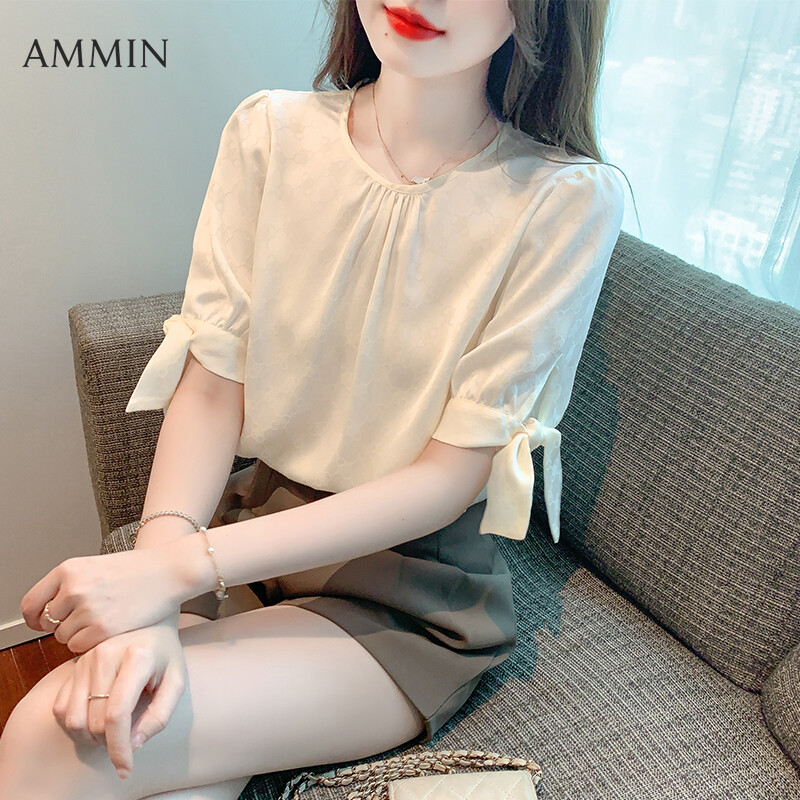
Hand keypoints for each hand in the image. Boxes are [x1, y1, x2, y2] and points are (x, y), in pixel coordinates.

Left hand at [21, 548, 183, 652]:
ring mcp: (88, 609)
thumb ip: (69, 585)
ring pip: (63, 637)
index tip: (44, 622)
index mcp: (68, 570)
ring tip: (102, 621)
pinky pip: (79, 647)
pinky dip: (90, 643)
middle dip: (63, 625)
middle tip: (86, 619)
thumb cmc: (136, 570)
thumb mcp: (95, 566)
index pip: (31, 604)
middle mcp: (74, 588)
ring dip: (78, 635)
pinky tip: (108, 628)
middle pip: (48, 623)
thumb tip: (47, 612)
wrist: (169, 571)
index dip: (36, 617)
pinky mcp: (103, 628)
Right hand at [52, 619, 186, 780]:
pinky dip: (75, 724)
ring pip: (73, 719)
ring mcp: (85, 658)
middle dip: (110, 742)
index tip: (126, 769)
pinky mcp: (73, 664)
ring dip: (90, 736)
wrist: (148, 618)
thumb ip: (160, 714)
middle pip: (95, 722)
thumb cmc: (164, 651)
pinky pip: (60, 708)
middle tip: (128, 736)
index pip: (117, 714)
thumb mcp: (176, 679)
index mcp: (136, 657)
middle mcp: (105, 655)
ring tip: (112, 728)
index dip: (119, 748)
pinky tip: (95, 717)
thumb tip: (134, 745)